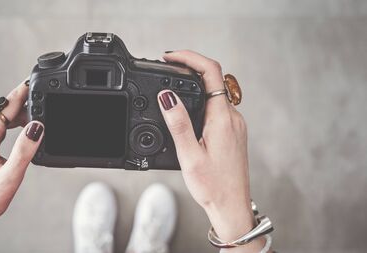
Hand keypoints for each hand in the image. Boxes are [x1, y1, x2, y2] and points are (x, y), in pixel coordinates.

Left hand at [0, 80, 44, 233]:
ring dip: (9, 115)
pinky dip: (0, 123)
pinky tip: (11, 132)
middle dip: (17, 107)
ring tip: (27, 125)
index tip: (30, 82)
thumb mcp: (12, 175)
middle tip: (36, 114)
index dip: (20, 95)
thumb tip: (37, 126)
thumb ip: (26, 148)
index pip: (4, 109)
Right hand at [158, 51, 267, 251]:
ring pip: (215, 92)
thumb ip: (178, 123)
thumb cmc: (213, 185)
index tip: (169, 57)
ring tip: (172, 84)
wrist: (231, 206)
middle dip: (188, 67)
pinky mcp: (233, 132)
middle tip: (165, 67)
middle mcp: (233, 117)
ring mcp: (235, 124)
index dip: (189, 58)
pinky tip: (187, 108)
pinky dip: (201, 99)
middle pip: (213, 78)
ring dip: (194, 83)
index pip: (211, 72)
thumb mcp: (189, 155)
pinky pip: (217, 106)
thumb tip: (166, 96)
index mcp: (222, 118)